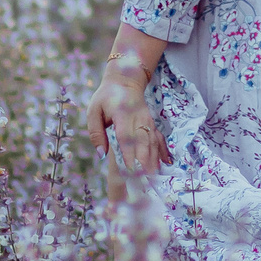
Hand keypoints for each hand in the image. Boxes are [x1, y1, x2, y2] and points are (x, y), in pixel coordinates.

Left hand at [84, 56, 170, 195]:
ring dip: (154, 159)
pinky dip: (163, 151)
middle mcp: (138, 118)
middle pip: (143, 141)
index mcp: (122, 114)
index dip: (129, 153)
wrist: (125, 80)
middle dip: (144, 161)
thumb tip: (101, 154)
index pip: (126, 136)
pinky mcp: (152, 123)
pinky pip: (159, 138)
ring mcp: (147, 120)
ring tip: (154, 177)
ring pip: (153, 141)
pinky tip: (166, 164)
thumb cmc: (105, 98)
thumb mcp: (93, 111)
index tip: (130, 169)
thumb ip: (96, 133)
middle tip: (145, 180)